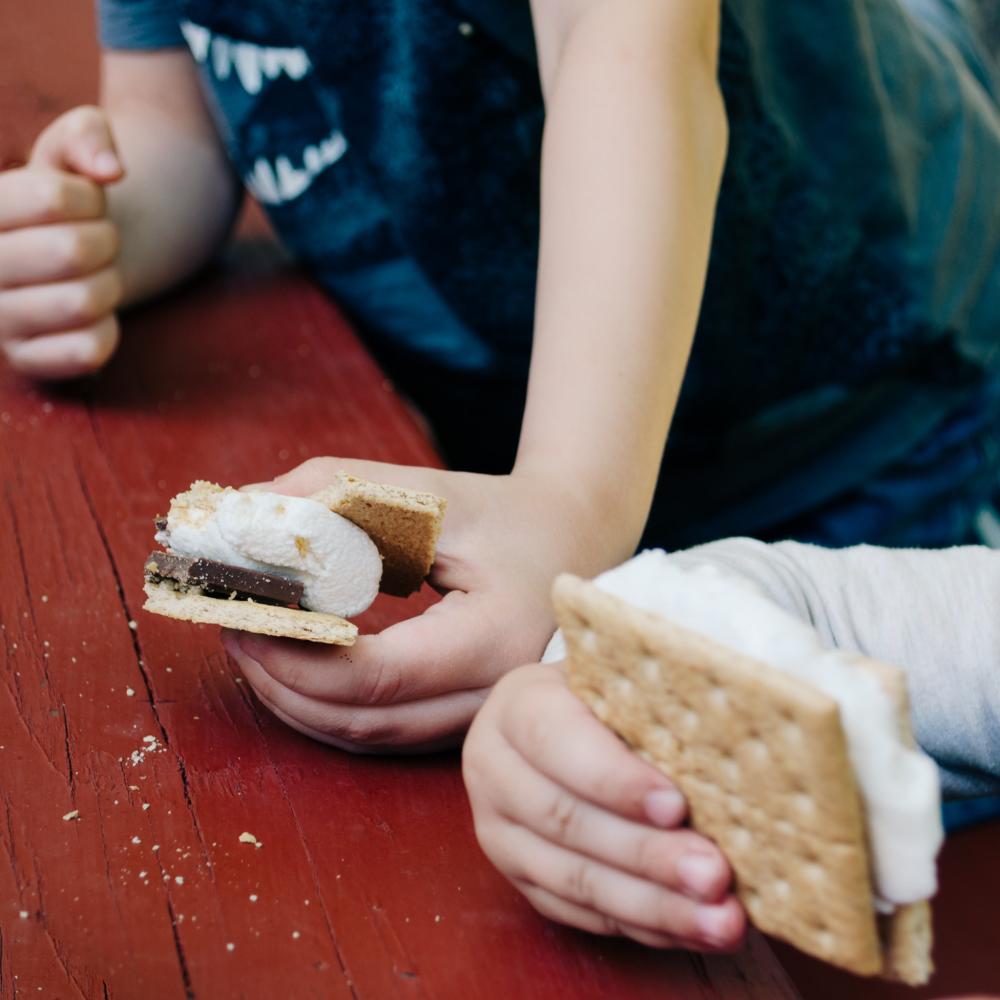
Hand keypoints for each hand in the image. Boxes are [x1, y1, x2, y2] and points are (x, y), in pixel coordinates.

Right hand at [0, 106, 124, 377]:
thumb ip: (88, 134)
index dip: (91, 198)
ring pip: (84, 302)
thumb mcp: (70, 149)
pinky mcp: (25, 359)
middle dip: (106, 242)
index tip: (88, 203)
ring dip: (109, 285)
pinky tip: (92, 316)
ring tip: (93, 277)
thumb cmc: (65, 201)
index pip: (52, 197)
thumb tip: (110, 170)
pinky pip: (87, 350)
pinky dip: (108, 330)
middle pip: (72, 252)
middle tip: (98, 244)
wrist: (66, 259)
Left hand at [221, 456, 634, 751]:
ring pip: (366, 738)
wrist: (577, 541)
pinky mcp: (461, 720)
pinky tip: (293, 667)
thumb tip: (243, 512)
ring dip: (295, 700)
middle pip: (362, 721)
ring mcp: (478, 718)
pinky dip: (326, 707)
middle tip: (230, 625)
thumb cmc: (507, 514)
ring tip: (249, 643)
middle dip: (279, 681)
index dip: (294, 655)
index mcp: (495, 638)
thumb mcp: (429, 492)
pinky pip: (381, 733)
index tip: (242, 613)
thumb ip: (336, 491)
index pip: (375, 677)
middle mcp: (491, 697)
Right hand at [463, 662, 745, 949]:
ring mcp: (500, 831)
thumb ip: (650, 706)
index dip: (614, 779)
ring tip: (718, 918)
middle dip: (646, 853)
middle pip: (565, 820)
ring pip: (572, 879)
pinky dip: (642, 925)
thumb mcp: (617, 680)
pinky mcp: (521, 879)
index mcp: (516, 707)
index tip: (677, 805)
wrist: (560, 720)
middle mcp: (494, 769)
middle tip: (713, 874)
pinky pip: (580, 914)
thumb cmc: (607, 695)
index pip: (556, 742)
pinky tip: (694, 928)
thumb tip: (723, 741)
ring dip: (652, 905)